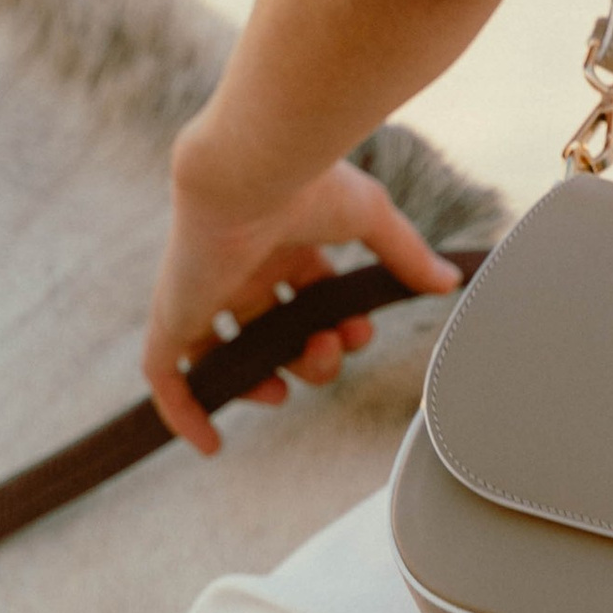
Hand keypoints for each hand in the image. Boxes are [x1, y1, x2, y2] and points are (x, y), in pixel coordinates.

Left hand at [143, 148, 461, 454]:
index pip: (306, 298)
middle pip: (270, 330)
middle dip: (306, 356)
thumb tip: (449, 282)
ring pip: (222, 353)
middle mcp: (239, 266)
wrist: (253, 169)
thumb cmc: (309, 182)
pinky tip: (209, 443)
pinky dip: (182, 409)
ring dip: (256, 381)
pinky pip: (164, 371)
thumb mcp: (372, 218)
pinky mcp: (173, 311)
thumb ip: (406, 254)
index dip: (334, 325)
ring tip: (282, 390)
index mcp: (280, 242)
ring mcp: (203, 290)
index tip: (357, 333)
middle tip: (327, 354)